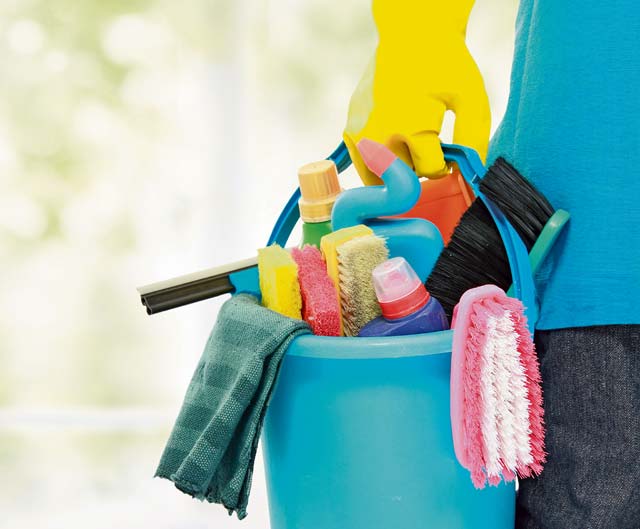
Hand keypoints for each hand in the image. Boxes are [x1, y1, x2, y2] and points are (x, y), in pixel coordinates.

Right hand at [344, 0, 489, 184]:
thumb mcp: (472, 99)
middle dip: (419, 166)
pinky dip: (379, 162)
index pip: (430, 171)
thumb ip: (474, 140)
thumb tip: (470, 177)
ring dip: (397, 169)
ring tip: (409, 143)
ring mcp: (360, 135)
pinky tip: (392, 141)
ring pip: (381, 178)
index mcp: (410, 127)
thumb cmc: (445, 66)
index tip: (446, 146)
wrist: (409, 35)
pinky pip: (365, 166)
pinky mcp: (349, 132)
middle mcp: (379, 135)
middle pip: (404, 176)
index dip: (443, 162)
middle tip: (426, 140)